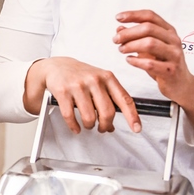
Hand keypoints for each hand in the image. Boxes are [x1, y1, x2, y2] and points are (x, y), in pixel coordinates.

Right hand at [26, 56, 140, 133]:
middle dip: (105, 125)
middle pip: (107, 112)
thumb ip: (110, 99)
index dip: (132, 116)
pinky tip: (76, 127)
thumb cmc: (80, 75)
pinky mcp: (63, 92)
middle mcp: (94, 80)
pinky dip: (74, 126)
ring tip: (88, 124)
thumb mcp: (100, 80)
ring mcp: (78, 85)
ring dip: (89, 126)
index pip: (124, 99)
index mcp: (107, 77)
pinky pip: (70, 116)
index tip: (137, 128)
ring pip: (89, 117)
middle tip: (103, 128)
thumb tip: (113, 125)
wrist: (57, 66)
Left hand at [114, 9, 193, 130]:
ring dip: (131, 45)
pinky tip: (129, 60)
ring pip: (150, 44)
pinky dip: (136, 61)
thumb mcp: (150, 48)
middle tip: (116, 39)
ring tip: (122, 49)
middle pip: (148, 28)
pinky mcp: (171, 71)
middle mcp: (174, 40)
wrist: (182, 85)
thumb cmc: (164, 64)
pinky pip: (150, 63)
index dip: (133, 15)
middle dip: (128, 33)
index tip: (118, 18)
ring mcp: (174, 55)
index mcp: (169, 31)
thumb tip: (119, 28)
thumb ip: (136, 37)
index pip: (150, 16)